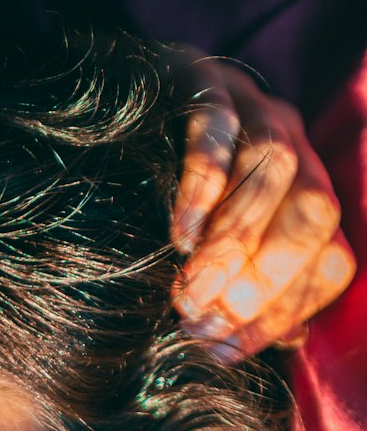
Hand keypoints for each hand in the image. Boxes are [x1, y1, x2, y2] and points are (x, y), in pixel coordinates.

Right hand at [167, 47, 355, 360]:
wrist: (103, 110)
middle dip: (264, 279)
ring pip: (275, 170)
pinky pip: (219, 128)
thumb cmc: (155, 198)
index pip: (328, 258)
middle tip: (202, 324)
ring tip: (187, 293)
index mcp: (305, 191)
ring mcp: (253, 105)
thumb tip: (289, 339)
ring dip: (233, 243)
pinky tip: (179, 233)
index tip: (223, 352)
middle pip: (315, 213)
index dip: (282, 312)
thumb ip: (248, 289)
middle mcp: (293, 144)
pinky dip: (205, 186)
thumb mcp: (207, 252)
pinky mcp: (203, 79)